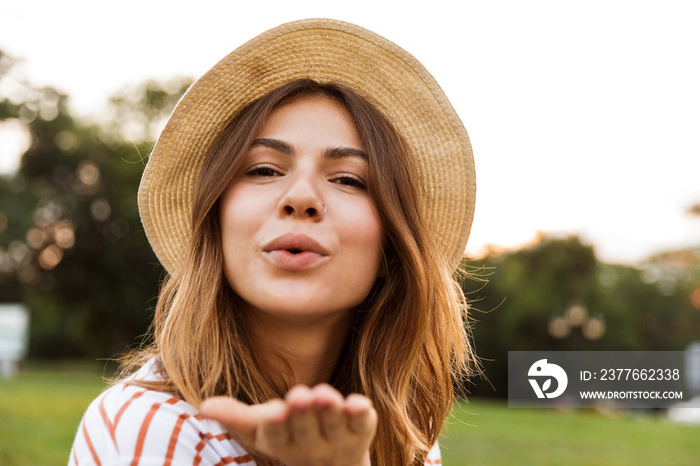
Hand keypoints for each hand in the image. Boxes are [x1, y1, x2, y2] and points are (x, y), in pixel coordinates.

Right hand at [200, 384, 376, 465]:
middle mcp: (310, 446)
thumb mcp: (259, 429)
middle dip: (303, 413)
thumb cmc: (287, 436)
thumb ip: (234, 418)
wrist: (331, 465)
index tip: (273, 412)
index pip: (276, 436)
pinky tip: (361, 404)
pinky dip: (362, 414)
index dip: (275, 425)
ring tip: (324, 394)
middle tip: (300, 395)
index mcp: (281, 444)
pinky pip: (363, 423)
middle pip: (306, 429)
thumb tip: (204, 406)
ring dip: (331, 410)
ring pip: (335, 424)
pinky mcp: (361, 429)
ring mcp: (337, 439)